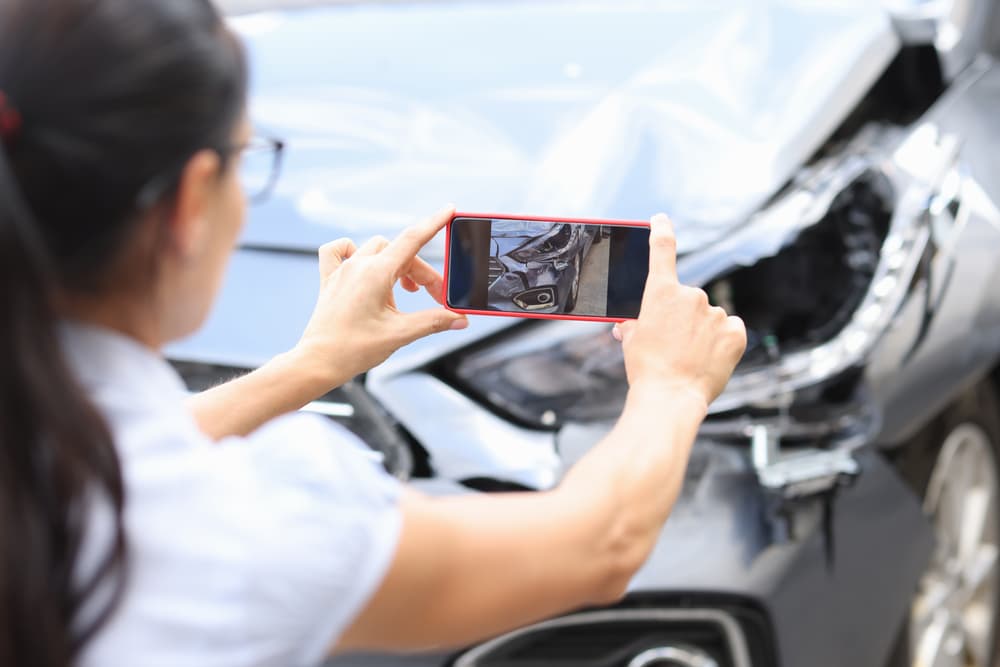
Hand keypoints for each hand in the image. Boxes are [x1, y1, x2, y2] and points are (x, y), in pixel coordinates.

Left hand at [293, 205, 468, 388]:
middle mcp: (357, 266)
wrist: (317, 362)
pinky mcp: (330, 280)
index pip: (412, 239)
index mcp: (375, 273)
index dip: (434, 223)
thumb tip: (458, 318)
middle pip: (401, 253)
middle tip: (436, 297)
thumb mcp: (400, 334)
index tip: (448, 210)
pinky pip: (339, 251)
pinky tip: (363, 267)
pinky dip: (354, 253)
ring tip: (405, 292)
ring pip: (377, 250)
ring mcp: (342, 271)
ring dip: (396, 265)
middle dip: (422, 273)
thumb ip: (433, 322)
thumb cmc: (352, 349)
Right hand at [612, 214, 745, 407]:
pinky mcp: (735, 332)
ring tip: (691, 357)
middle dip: (682, 317)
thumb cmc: (646, 369)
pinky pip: (730, 330)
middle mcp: (691, 295)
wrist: (669, 398)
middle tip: (673, 344)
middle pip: (688, 299)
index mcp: (661, 292)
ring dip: (702, 331)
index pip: (662, 249)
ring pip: (710, 317)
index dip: (661, 229)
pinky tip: (711, 357)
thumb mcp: (632, 341)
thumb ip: (636, 323)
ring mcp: (716, 313)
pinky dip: (722, 341)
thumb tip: (630, 325)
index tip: (660, 219)